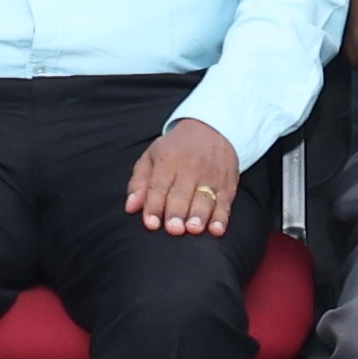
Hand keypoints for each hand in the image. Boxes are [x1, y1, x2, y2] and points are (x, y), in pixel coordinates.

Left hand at [123, 119, 239, 236]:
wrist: (212, 129)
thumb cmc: (176, 149)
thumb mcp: (152, 157)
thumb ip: (139, 183)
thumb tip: (130, 207)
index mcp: (168, 160)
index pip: (159, 186)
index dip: (154, 206)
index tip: (151, 224)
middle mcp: (191, 167)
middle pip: (182, 194)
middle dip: (177, 212)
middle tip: (173, 229)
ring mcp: (211, 176)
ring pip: (204, 199)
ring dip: (199, 215)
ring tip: (194, 229)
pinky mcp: (227, 184)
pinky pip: (224, 203)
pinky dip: (222, 218)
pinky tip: (217, 230)